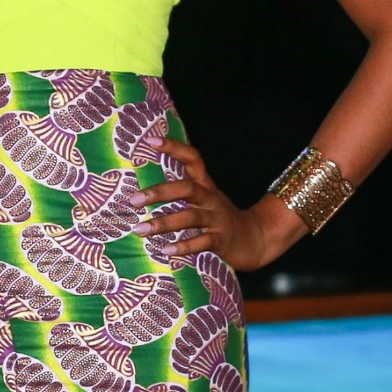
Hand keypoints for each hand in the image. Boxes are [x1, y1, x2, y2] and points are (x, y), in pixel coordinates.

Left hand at [137, 137, 307, 271]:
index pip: (192, 159)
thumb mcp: (206, 200)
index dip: (174, 148)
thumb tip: (145, 187)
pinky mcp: (222, 240)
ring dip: (164, 223)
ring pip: (190, 217)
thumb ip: (183, 192)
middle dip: (159, 192)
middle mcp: (211, 199)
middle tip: (134, 199)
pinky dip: (184, 246)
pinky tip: (166, 250)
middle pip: (187, 188)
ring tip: (140, 229)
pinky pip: (202, 242)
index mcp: (205, 186)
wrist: (257, 239)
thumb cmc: (220, 219)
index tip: (151, 141)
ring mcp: (217, 219)